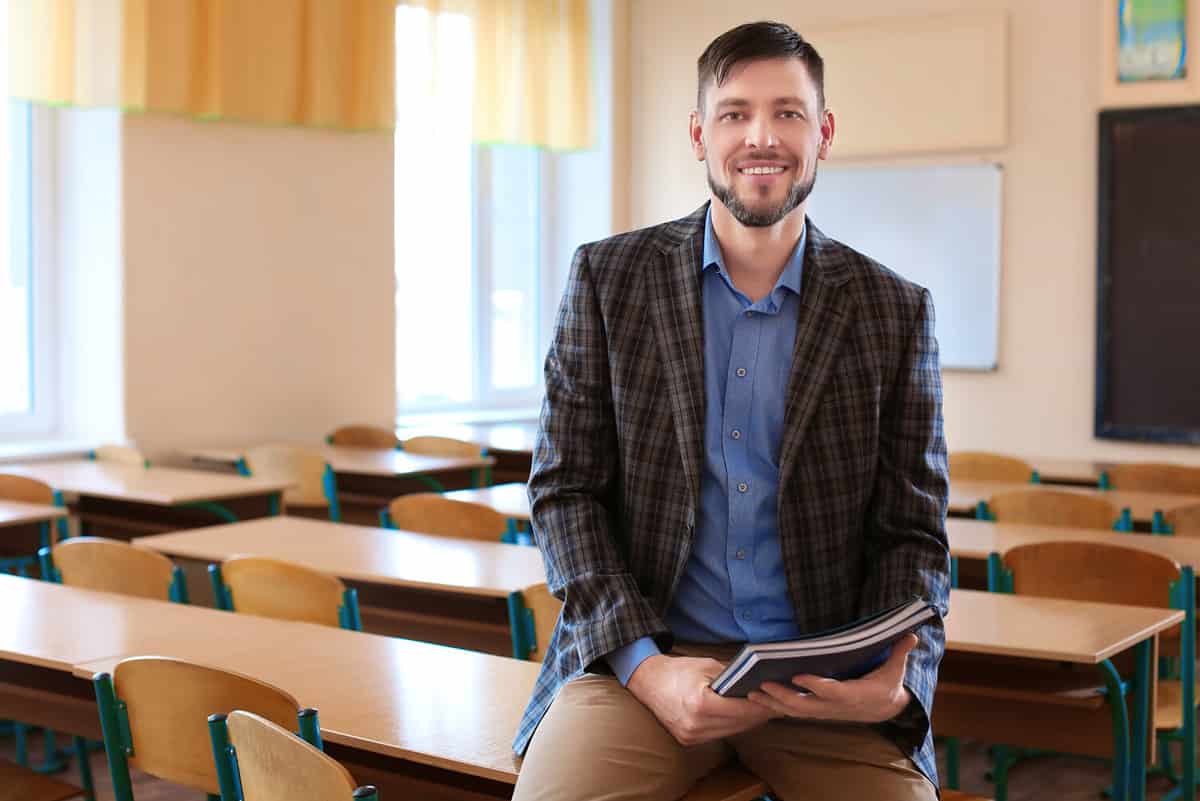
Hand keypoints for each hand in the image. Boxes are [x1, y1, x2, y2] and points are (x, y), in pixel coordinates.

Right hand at [626, 654, 777, 745]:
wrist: (648, 682)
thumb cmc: (678, 670)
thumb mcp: (707, 666)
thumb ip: (732, 677)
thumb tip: (757, 683)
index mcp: (700, 703)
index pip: (741, 710)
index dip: (761, 706)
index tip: (775, 700)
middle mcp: (695, 724)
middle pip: (739, 724)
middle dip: (758, 715)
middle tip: (774, 705)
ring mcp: (691, 735)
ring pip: (731, 732)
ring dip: (746, 722)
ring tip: (761, 710)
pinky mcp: (688, 741)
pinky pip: (718, 734)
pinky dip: (731, 726)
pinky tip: (740, 716)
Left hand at [746, 633, 917, 723]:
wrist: (886, 709)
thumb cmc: (887, 685)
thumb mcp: (896, 670)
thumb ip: (900, 653)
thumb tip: (912, 634)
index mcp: (854, 695)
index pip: (831, 691)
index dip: (814, 685)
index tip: (797, 676)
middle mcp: (836, 707)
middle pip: (805, 705)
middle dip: (782, 696)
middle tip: (762, 684)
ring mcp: (825, 712)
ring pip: (795, 711)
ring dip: (773, 703)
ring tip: (752, 692)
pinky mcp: (818, 712)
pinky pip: (793, 712)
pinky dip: (775, 707)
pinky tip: (758, 698)